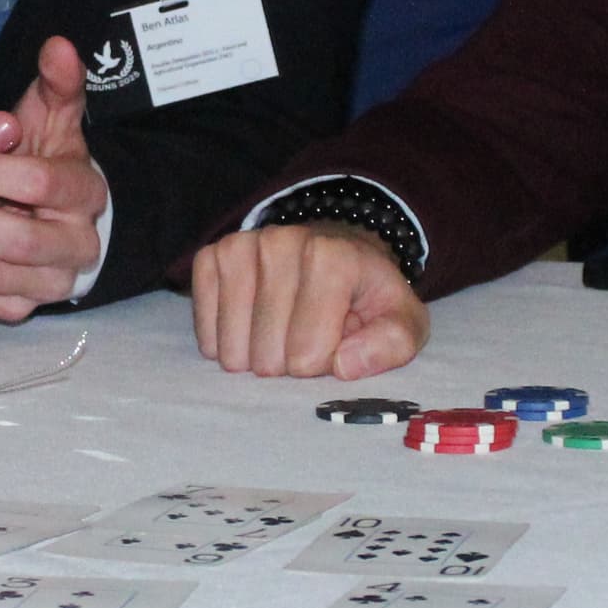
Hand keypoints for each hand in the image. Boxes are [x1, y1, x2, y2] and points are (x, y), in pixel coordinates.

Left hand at [0, 37, 111, 319]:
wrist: (53, 219)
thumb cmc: (44, 157)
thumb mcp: (52, 116)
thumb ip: (56, 83)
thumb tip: (57, 45)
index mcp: (85, 196)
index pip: (40, 186)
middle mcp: (75, 249)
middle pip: (12, 241)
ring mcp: (45, 285)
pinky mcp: (12, 307)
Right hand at [187, 221, 426, 379]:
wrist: (334, 253)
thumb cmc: (366, 296)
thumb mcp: (401, 321)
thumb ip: (392, 344)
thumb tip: (344, 365)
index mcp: (334, 258)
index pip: (308, 356)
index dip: (323, 364)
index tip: (336, 339)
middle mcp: (283, 242)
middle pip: (268, 357)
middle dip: (288, 364)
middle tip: (306, 337)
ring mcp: (242, 246)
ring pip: (233, 350)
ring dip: (256, 358)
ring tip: (281, 333)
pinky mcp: (212, 257)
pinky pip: (205, 331)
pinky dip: (225, 343)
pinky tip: (250, 329)